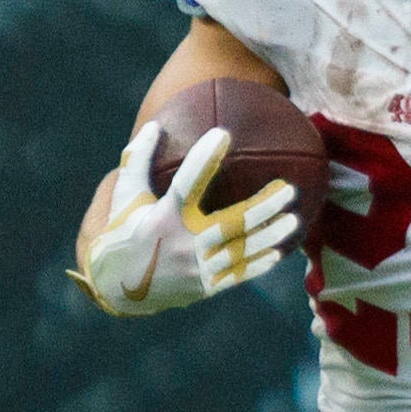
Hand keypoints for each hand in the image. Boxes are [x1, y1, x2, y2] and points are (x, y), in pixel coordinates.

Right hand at [74, 123, 303, 317]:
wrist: (116, 287)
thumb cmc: (124, 230)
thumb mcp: (125, 196)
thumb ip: (137, 160)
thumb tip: (153, 124)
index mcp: (163, 218)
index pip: (186, 184)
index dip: (203, 159)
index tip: (222, 134)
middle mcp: (181, 244)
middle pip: (230, 223)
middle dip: (262, 207)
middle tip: (288, 189)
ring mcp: (195, 269)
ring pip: (240, 251)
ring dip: (270, 236)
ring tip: (294, 220)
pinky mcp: (203, 287)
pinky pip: (237, 275)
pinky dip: (258, 264)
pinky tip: (278, 252)